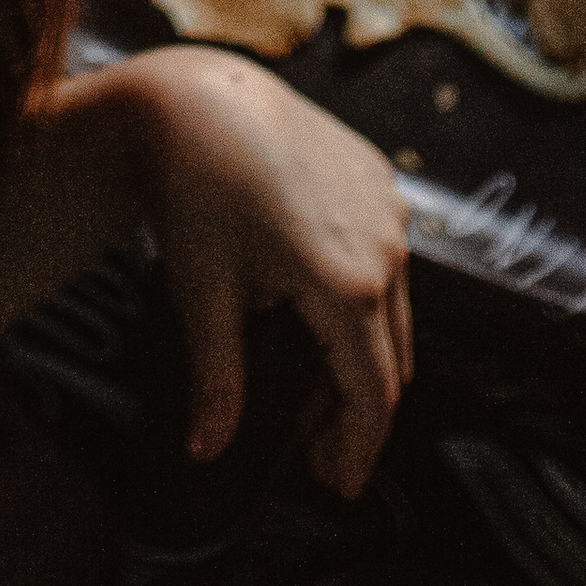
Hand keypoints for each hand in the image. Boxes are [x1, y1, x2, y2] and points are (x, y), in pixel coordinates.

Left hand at [111, 48, 413, 500]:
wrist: (197, 98)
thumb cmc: (194, 192)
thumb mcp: (201, 294)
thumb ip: (216, 381)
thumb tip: (205, 453)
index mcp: (347, 284)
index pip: (371, 395)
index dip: (357, 450)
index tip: (335, 487)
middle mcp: (385, 246)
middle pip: (389, 360)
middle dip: (353, 414)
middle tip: (312, 455)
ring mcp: (387, 207)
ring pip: (392, 312)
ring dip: (358, 359)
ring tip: (307, 392)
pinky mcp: (378, 177)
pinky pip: (385, 261)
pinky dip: (362, 304)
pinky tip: (316, 319)